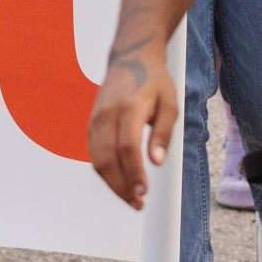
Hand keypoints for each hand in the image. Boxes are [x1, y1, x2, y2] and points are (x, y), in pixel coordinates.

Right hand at [88, 30, 178, 210]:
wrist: (129, 58)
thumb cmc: (154, 82)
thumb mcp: (170, 104)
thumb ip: (163, 133)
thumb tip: (157, 163)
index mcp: (128, 106)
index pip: (127, 146)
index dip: (134, 172)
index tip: (144, 192)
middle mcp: (107, 113)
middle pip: (107, 158)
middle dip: (121, 185)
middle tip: (139, 203)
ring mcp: (95, 118)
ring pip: (97, 159)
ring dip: (112, 183)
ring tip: (132, 199)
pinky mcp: (91, 124)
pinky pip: (94, 153)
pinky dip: (105, 172)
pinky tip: (121, 182)